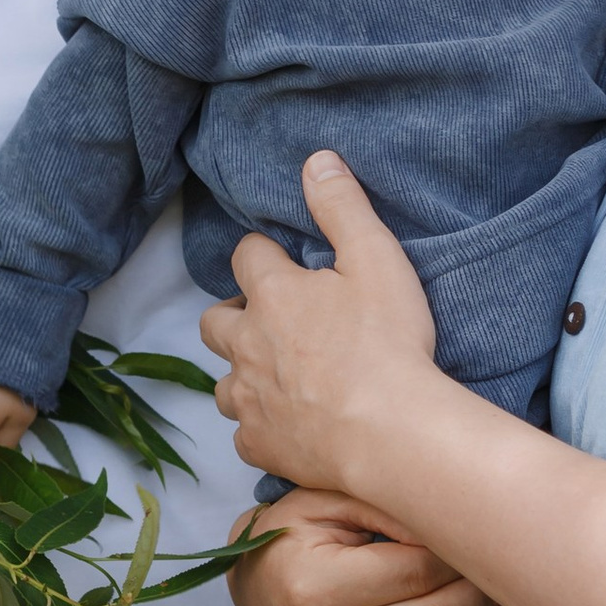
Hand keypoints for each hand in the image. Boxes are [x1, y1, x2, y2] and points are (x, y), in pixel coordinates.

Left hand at [200, 153, 442, 499]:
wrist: (390, 432)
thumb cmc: (388, 344)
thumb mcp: (376, 259)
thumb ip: (342, 207)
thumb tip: (316, 161)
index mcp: (273, 294)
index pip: (247, 256)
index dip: (266, 255)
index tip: (287, 263)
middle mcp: (247, 345)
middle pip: (215, 320)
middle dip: (236, 314)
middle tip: (274, 319)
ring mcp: (249, 399)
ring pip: (223, 382)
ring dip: (243, 373)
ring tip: (278, 374)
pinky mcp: (261, 444)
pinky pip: (245, 434)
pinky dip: (261, 426)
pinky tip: (287, 425)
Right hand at [231, 484, 522, 605]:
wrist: (252, 584)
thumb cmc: (295, 535)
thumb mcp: (326, 500)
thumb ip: (385, 504)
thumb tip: (449, 526)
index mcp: (311, 585)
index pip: (414, 573)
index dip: (461, 556)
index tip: (488, 540)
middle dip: (479, 600)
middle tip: (510, 578)